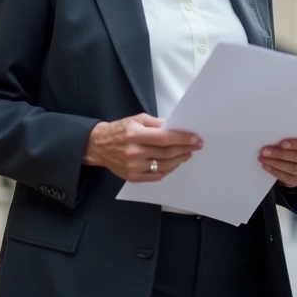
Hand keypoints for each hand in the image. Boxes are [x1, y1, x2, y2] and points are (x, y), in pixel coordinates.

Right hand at [83, 113, 201, 182]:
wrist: (100, 146)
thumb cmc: (120, 130)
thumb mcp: (137, 119)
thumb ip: (157, 123)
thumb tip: (176, 128)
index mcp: (135, 135)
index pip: (164, 138)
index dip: (182, 139)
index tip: (195, 138)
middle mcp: (134, 152)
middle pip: (166, 153)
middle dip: (185, 149)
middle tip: (196, 145)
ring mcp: (133, 167)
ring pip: (164, 165)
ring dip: (179, 159)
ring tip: (187, 153)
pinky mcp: (133, 177)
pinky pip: (157, 176)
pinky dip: (168, 169)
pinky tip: (175, 163)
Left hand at [259, 133, 296, 187]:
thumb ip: (291, 135)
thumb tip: (272, 135)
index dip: (295, 144)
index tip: (281, 143)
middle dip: (279, 154)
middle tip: (264, 151)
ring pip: (293, 169)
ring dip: (275, 164)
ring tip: (263, 159)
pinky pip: (289, 178)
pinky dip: (276, 172)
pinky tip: (267, 166)